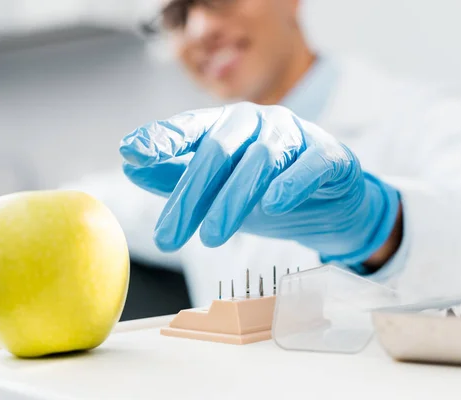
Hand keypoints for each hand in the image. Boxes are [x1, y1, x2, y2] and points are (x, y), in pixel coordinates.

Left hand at [120, 102, 399, 265]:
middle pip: (219, 150)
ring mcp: (295, 137)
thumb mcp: (216, 189)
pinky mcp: (330, 157)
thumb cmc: (266, 190)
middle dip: (191, 194)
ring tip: (212, 237)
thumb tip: (130, 167)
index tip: (130, 151)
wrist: (330, 203)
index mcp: (226, 127)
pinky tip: (274, 203)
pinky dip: (292, 182)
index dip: (161, 139)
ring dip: (233, 198)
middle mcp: (259, 123)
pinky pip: (311, 165)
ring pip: (261, 159)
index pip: (190, 128)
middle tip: (167, 237)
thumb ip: (176, 175)